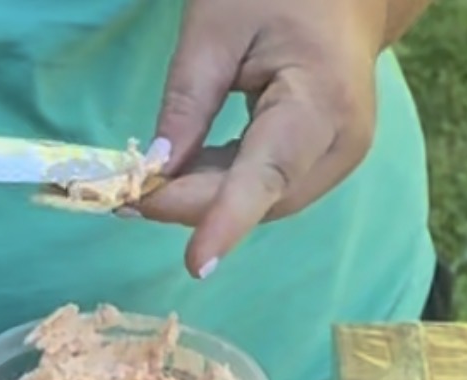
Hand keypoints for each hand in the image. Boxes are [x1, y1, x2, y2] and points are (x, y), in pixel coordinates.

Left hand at [137, 0, 387, 277]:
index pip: (268, 174)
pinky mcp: (325, 163)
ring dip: (204, 200)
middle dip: (193, 205)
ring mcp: (338, 158)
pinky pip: (268, 190)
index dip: (228, 221)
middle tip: (126, 197)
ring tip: (149, 184)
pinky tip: (183, 176)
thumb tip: (155, 172)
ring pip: (262, 201)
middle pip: (260, 197)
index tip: (196, 263)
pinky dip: (222, 188)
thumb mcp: (216, 29)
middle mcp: (341, 143)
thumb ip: (185, 104)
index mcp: (321, 99)